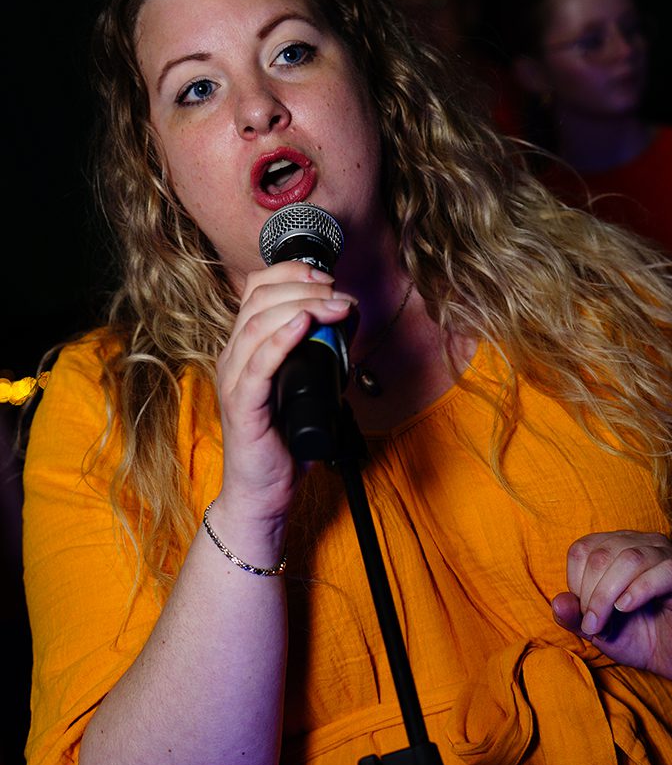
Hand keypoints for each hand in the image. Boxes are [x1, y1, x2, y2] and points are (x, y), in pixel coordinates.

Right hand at [215, 261, 355, 519]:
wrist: (262, 491)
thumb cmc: (283, 442)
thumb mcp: (303, 386)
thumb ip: (315, 355)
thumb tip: (345, 326)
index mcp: (245, 348)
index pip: (257, 290)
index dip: (291, 273)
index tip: (327, 276)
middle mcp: (234, 357)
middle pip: (260, 300)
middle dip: (305, 287)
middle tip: (341, 295)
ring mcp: (235, 380)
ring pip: (259, 324)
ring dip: (303, 306)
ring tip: (336, 306)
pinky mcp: (243, 406)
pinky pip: (258, 364)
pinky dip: (282, 339)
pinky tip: (304, 325)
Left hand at [551, 530, 671, 689]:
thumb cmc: (639, 638)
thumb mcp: (598, 631)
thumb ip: (574, 617)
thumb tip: (557, 603)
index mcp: (614, 549)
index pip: (582, 550)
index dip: (574, 584)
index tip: (583, 616)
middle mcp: (639, 545)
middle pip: (601, 555)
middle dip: (590, 595)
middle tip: (593, 627)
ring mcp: (665, 557)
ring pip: (629, 559)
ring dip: (607, 595)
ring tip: (606, 623)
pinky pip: (663, 571)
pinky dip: (639, 589)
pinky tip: (627, 608)